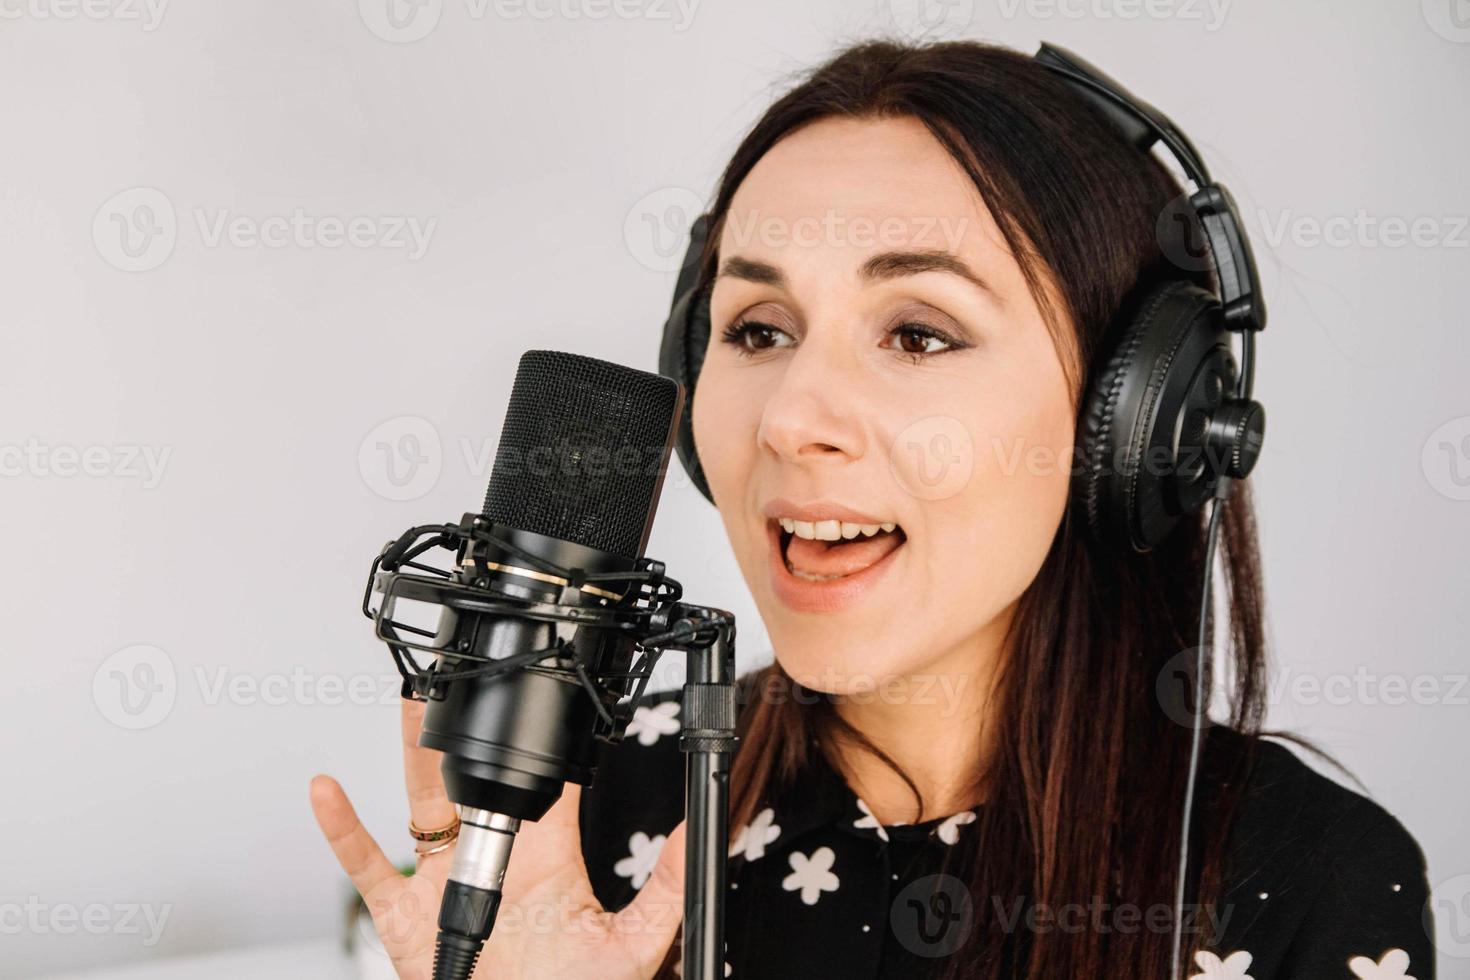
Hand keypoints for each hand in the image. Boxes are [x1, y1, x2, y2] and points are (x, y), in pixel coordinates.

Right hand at [310, 697, 686, 979]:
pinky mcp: (405, 913)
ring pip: (421, 802)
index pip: (544, 781)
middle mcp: (495, 858)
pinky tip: (328, 789)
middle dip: (468, 726)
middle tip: (466, 675)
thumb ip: (666, 888)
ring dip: (410, 753)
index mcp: (547, 858)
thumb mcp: (630, 945)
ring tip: (408, 699)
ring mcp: (446, 881)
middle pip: (476, 774)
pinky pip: (364, 864)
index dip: (542, 740)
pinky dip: (342, 828)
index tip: (543, 694)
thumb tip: (693, 833)